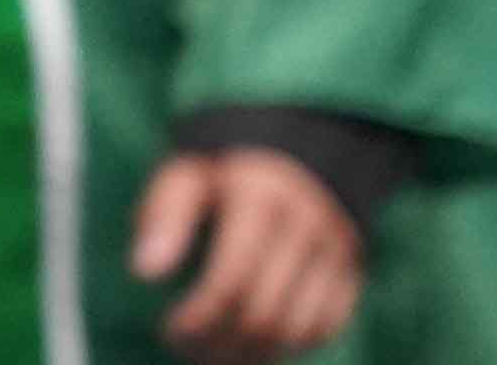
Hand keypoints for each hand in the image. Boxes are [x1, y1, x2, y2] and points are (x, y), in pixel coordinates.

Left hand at [132, 145, 362, 360]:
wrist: (297, 151)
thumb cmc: (224, 171)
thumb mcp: (186, 174)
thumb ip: (163, 216)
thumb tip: (144, 273)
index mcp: (260, 198)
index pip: (231, 278)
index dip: (199, 316)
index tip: (169, 330)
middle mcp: (307, 227)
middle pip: (265, 311)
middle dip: (222, 343)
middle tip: (188, 350)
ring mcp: (336, 253)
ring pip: (299, 328)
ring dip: (255, 354)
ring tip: (217, 356)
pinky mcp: (352, 272)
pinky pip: (327, 327)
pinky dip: (291, 346)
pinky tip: (255, 347)